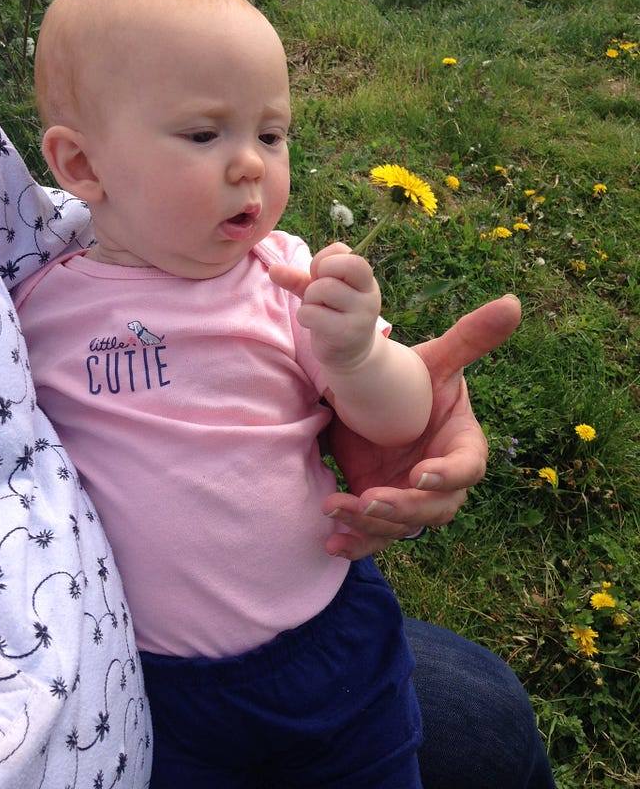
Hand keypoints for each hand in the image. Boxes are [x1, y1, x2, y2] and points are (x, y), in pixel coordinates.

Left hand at [269, 242, 379, 371]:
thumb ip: (298, 279)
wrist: (351, 355)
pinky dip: (304, 316)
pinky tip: (313, 324)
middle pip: (331, 269)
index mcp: (366, 279)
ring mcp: (361, 315)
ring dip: (309, 300)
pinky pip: (312, 314)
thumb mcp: (319, 293)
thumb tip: (273, 269)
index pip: (342, 251)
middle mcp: (369, 294)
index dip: (322, 260)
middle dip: (315, 281)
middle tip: (319, 297)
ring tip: (317, 311)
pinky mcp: (347, 333)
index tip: (321, 277)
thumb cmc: (334, 316)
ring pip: (322, 289)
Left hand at [322, 294, 521, 558]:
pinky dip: (355, 543)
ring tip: (336, 509)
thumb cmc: (414, 382)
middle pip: (435, 509)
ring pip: (401, 527)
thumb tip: (513, 302)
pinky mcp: (382, 513)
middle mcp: (441, 481)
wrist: (376, 403)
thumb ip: (470, 338)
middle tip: (370, 498)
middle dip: (403, 508)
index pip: (468, 468)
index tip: (421, 473)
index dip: (449, 475)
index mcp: (462, 445)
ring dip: (371, 525)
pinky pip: (374, 537)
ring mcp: (411, 501)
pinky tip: (332, 543)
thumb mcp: (436, 361)